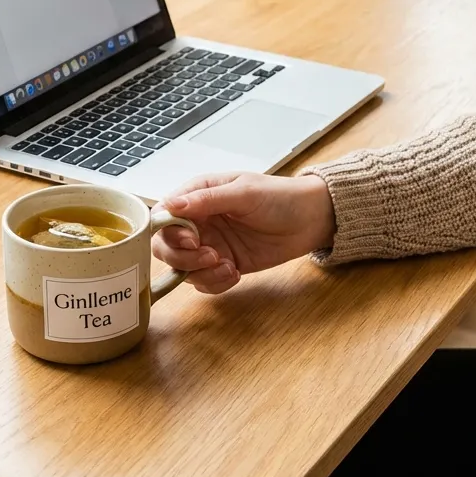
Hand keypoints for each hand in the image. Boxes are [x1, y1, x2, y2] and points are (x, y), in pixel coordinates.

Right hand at [152, 173, 336, 293]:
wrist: (311, 219)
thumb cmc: (279, 197)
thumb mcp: (243, 193)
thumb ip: (206, 200)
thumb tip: (172, 205)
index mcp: (198, 195)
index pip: (164, 215)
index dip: (169, 232)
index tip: (191, 240)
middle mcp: (199, 221)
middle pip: (166, 246)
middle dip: (182, 257)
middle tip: (210, 257)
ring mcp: (210, 244)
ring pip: (183, 268)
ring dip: (201, 273)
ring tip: (228, 266)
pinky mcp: (223, 264)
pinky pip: (204, 281)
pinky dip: (215, 283)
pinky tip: (235, 273)